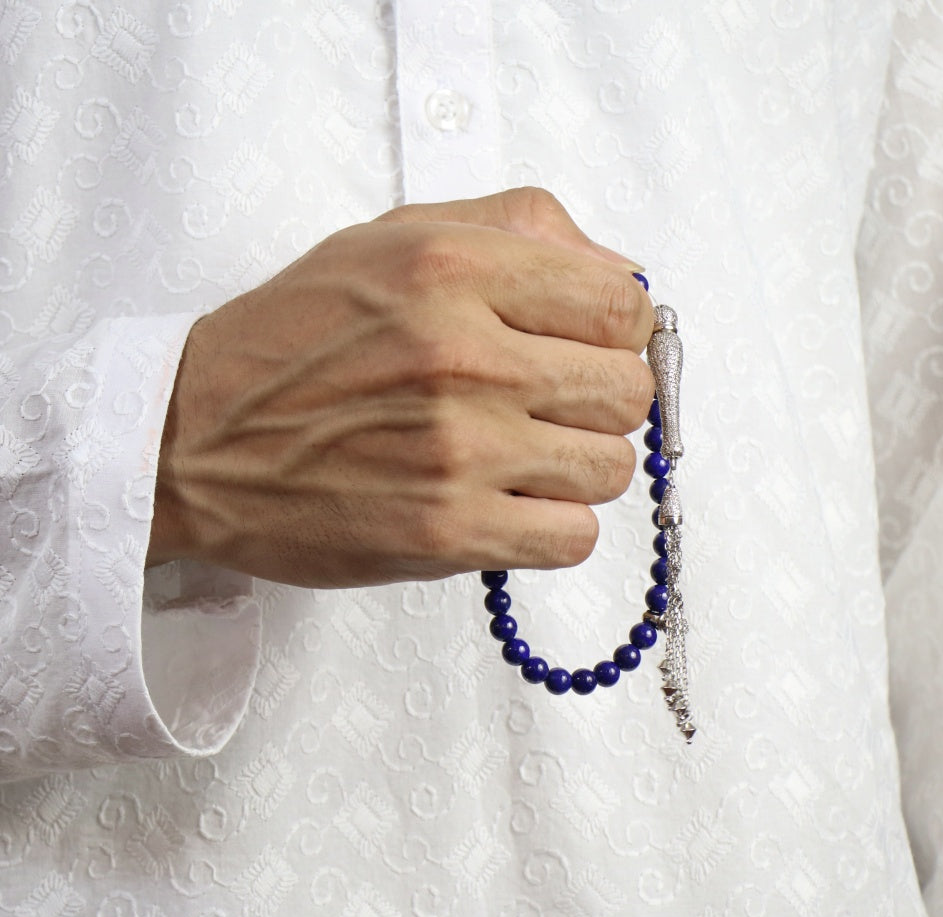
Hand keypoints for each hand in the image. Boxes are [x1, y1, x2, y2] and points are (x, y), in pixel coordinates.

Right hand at [148, 188, 655, 587]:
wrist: (195, 441)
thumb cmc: (297, 339)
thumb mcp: (394, 239)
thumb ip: (519, 230)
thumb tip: (623, 270)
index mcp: (454, 269)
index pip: (620, 304)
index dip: (614, 331)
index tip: (580, 346)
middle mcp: (463, 356)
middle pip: (627, 393)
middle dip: (598, 400)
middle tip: (548, 406)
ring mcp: (458, 452)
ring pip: (609, 470)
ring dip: (575, 468)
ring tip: (519, 459)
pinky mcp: (446, 534)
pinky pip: (573, 539)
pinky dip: (550, 526)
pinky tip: (505, 505)